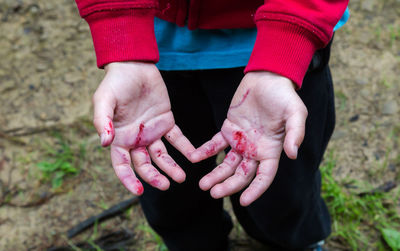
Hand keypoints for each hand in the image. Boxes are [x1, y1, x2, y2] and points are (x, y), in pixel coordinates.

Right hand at [93, 62, 194, 194]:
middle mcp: (136, 139)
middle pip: (144, 164)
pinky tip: (194, 157)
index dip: (129, 179)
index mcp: (119, 138)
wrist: (134, 66)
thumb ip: (102, 121)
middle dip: (154, 177)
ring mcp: (152, 132)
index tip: (139, 191)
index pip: (122, 165)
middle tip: (167, 185)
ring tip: (181, 177)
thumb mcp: (104, 100)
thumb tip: (104, 143)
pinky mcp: (166, 122)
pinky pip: (177, 138)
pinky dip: (185, 148)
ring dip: (171, 167)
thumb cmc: (115, 83)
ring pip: (162, 155)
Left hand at [189, 72, 307, 205]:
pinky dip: (205, 151)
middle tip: (213, 193)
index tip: (243, 202)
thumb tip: (293, 155)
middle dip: (228, 186)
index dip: (255, 190)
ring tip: (202, 185)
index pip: (264, 177)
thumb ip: (295, 133)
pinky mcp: (228, 129)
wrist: (267, 78)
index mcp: (271, 150)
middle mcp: (255, 150)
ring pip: (226, 164)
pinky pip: (214, 144)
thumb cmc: (284, 96)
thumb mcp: (296, 113)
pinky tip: (194, 158)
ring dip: (215, 174)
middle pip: (241, 174)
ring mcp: (240, 141)